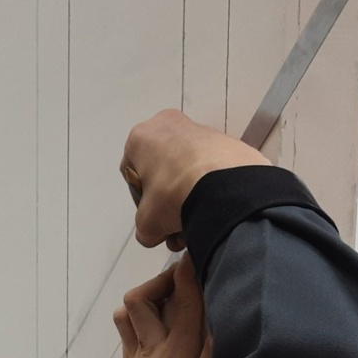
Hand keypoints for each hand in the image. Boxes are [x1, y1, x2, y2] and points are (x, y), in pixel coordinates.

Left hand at [98, 251, 212, 357]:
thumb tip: (221, 329)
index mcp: (175, 354)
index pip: (183, 303)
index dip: (190, 273)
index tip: (201, 250)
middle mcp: (152, 346)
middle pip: (146, 297)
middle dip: (166, 278)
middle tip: (189, 276)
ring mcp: (137, 353)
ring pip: (130, 308)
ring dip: (148, 294)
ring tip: (172, 296)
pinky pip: (126, 326)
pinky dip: (138, 313)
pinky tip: (156, 320)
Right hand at [120, 109, 270, 248]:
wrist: (224, 187)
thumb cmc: (172, 195)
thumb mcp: (146, 222)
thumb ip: (144, 227)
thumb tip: (153, 233)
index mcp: (140, 137)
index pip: (131, 173)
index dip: (140, 200)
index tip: (152, 215)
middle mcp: (167, 125)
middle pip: (161, 170)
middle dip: (167, 200)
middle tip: (174, 222)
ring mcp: (200, 130)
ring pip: (186, 170)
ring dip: (188, 197)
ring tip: (196, 222)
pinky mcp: (226, 140)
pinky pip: (209, 168)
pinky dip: (209, 187)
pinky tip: (212, 207)